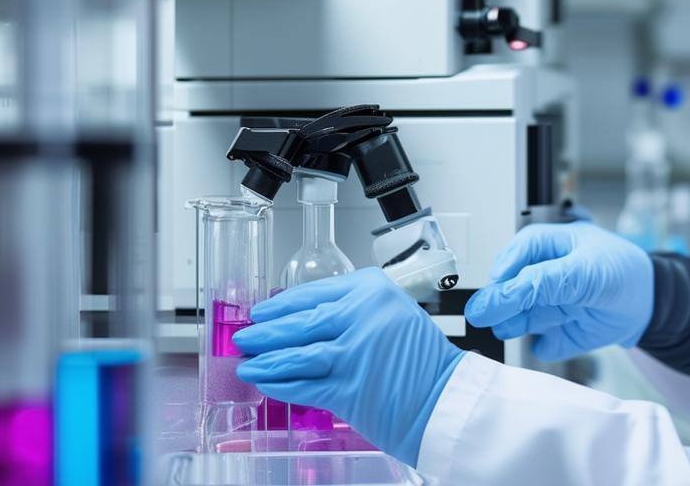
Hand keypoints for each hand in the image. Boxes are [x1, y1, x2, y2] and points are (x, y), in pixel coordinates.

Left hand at [233, 267, 462, 463]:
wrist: (444, 398)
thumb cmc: (421, 360)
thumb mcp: (392, 315)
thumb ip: (353, 312)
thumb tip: (302, 320)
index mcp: (373, 290)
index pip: (313, 292)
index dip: (281, 305)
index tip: (263, 310)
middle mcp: (363, 315)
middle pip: (300, 322)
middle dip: (266, 332)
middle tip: (246, 336)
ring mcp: (355, 352)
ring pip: (297, 353)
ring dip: (266, 360)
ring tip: (247, 363)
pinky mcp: (349, 387)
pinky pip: (304, 385)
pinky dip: (280, 385)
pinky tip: (266, 383)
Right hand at [464, 222, 653, 361]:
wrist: (651, 304)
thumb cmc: (624, 272)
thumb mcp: (589, 270)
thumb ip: (548, 280)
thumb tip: (507, 288)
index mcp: (551, 246)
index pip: (520, 251)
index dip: (506, 265)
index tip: (496, 280)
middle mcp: (543, 275)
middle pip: (511, 286)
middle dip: (498, 300)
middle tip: (482, 312)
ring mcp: (548, 305)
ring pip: (519, 316)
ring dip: (510, 323)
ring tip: (504, 328)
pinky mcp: (556, 333)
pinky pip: (541, 343)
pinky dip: (540, 345)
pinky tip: (545, 342)